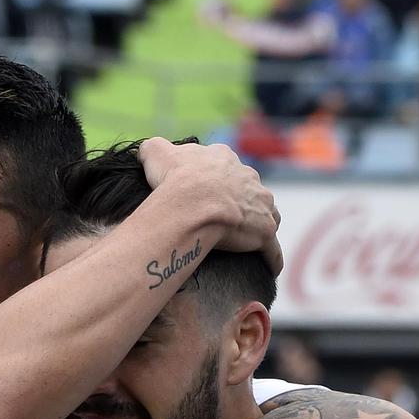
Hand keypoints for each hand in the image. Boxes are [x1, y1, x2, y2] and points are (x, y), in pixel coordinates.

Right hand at [138, 137, 282, 273]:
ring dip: (259, 226)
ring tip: (247, 243)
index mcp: (225, 159)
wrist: (193, 204)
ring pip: (265, 216)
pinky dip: (270, 259)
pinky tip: (267, 269)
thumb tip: (147, 150)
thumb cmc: (174, 179)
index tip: (208, 194)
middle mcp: (249, 178)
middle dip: (241, 202)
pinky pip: (272, 249)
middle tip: (224, 220)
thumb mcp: (156, 153)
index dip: (217, 181)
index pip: (226, 168)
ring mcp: (262, 205)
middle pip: (249, 190)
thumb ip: (154, 148)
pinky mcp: (266, 231)